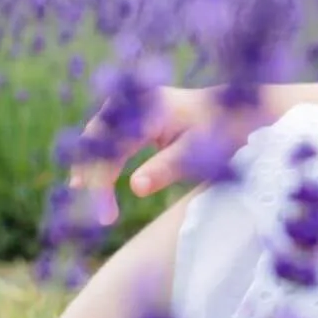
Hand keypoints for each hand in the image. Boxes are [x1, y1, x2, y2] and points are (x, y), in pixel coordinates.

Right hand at [69, 84, 261, 219]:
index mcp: (151, 108)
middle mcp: (137, 100)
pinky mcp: (137, 110)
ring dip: (89, 160)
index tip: (105, 216)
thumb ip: (166, 168)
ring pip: (99, 132)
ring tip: (79, 188)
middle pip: (99, 138)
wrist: (238, 110)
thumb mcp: (197, 152)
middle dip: (91, 173)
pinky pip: (109, 131)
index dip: (102, 183)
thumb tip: (135, 188)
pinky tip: (90, 173)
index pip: (113, 148)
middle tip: (96, 211)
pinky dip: (99, 152)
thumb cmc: (221, 131)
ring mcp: (136, 103)